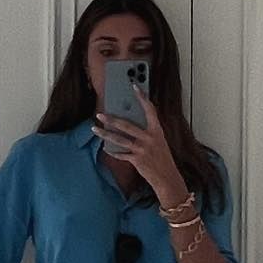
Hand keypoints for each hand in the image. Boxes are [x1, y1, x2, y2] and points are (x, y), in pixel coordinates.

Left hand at [93, 85, 183, 201]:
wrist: (167, 177)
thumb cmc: (162, 158)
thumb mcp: (158, 142)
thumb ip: (147, 132)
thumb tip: (128, 124)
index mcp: (157, 131)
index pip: (150, 110)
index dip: (142, 97)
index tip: (134, 86)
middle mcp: (150, 138)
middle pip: (127, 125)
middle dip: (111, 119)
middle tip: (100, 114)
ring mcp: (143, 149)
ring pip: (120, 139)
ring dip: (105, 134)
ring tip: (95, 129)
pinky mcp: (137, 160)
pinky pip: (121, 154)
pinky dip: (113, 151)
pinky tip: (105, 148)